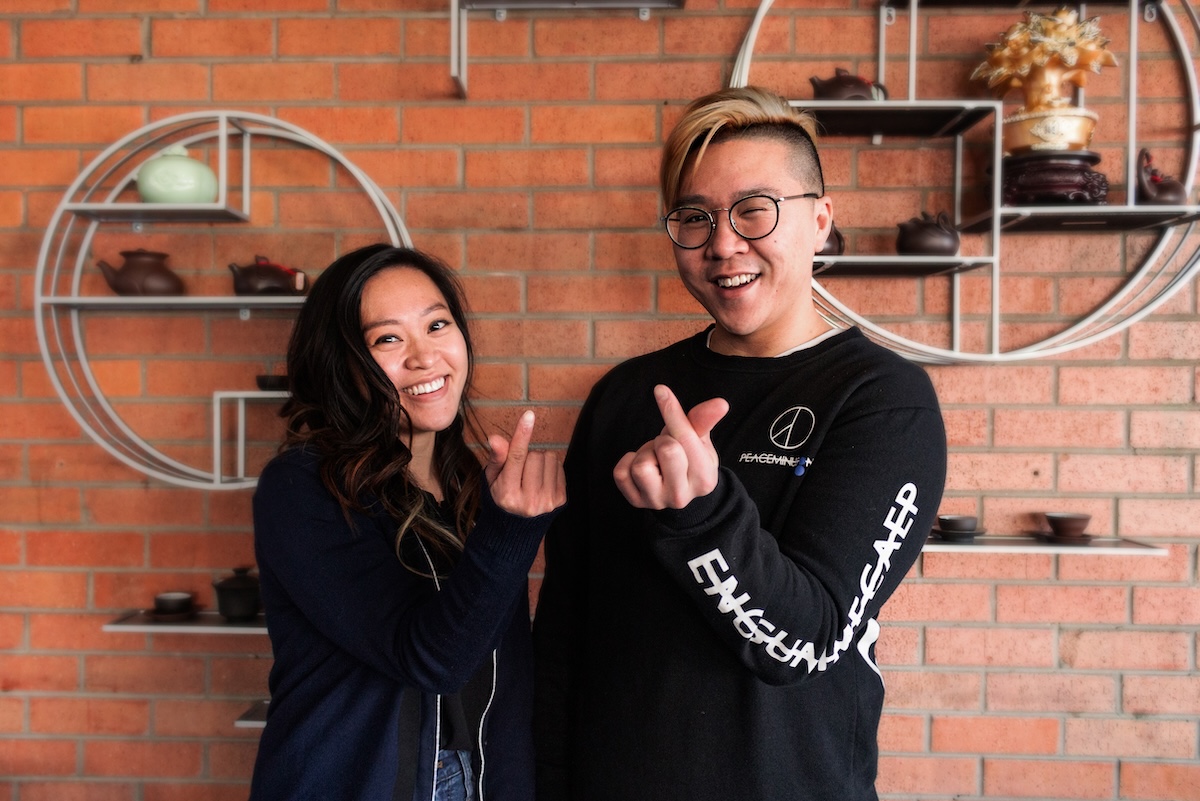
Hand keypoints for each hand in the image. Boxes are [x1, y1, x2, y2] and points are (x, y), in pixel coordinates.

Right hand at [485, 410, 565, 517]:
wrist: (517, 529)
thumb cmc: (501, 496)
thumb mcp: (492, 479)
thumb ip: (496, 458)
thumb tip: (495, 438)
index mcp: (508, 494)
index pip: (516, 457)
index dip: (522, 434)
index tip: (529, 415)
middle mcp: (529, 501)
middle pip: (535, 455)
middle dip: (528, 455)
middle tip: (521, 470)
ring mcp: (547, 502)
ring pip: (549, 458)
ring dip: (540, 460)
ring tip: (531, 475)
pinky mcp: (560, 500)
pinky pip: (559, 466)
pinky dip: (550, 468)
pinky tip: (541, 480)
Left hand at [612, 385, 728, 509]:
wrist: (679, 491)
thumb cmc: (690, 460)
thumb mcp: (701, 441)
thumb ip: (704, 421)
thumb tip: (721, 404)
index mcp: (703, 478)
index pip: (685, 439)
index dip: (671, 411)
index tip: (660, 390)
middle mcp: (681, 495)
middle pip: (665, 450)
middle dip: (663, 440)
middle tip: (667, 446)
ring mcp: (657, 501)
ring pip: (640, 465)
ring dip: (645, 453)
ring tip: (655, 458)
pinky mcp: (636, 502)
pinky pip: (621, 473)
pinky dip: (628, 462)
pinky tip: (643, 465)